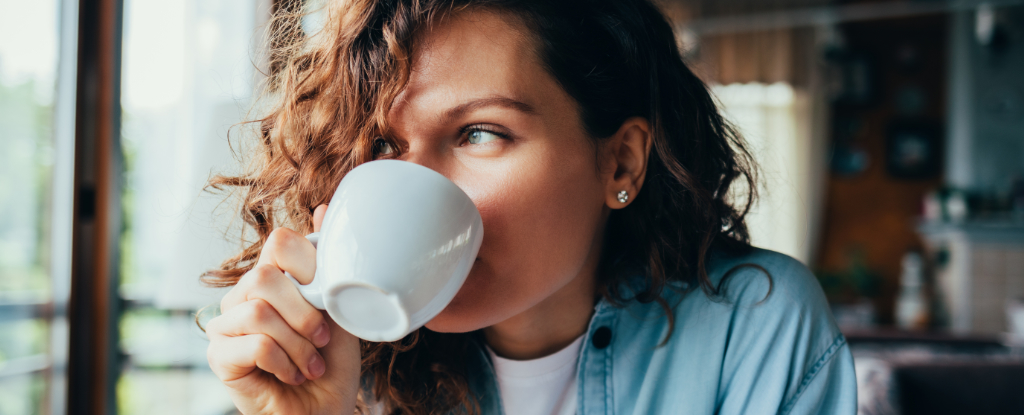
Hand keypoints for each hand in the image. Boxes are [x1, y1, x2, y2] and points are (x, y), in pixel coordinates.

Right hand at [207, 205, 360, 414]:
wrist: (324, 411)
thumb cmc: (331, 365)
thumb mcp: (339, 308)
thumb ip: (329, 264)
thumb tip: (326, 207)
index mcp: (272, 278)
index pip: (280, 243)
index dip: (309, 268)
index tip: (327, 301)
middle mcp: (243, 296)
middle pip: (265, 277)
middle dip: (305, 314)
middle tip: (322, 341)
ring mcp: (225, 325)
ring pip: (258, 311)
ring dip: (297, 343)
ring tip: (310, 364)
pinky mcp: (218, 356)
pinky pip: (251, 343)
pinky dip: (283, 362)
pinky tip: (292, 375)